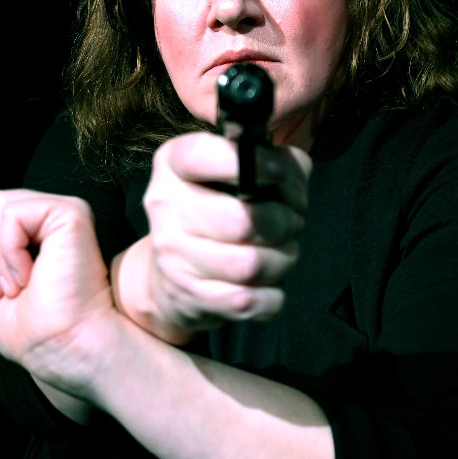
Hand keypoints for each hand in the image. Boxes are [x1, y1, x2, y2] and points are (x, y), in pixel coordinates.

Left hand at [0, 190, 119, 397]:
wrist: (63, 347)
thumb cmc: (36, 331)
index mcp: (37, 232)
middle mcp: (53, 217)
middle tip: (2, 291)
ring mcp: (64, 212)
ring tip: (16, 286)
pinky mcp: (71, 214)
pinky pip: (11, 213)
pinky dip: (7, 250)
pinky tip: (29, 276)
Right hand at [118, 132, 310, 340]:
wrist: (175, 274)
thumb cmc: (221, 210)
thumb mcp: (246, 173)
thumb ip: (279, 161)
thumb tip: (292, 174)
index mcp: (173, 165)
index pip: (201, 156)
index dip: (251, 164)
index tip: (278, 173)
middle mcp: (165, 207)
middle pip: (242, 221)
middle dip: (284, 223)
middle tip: (290, 224)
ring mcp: (173, 256)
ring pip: (251, 265)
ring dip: (283, 259)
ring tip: (282, 252)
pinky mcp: (190, 297)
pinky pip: (252, 302)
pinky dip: (273, 295)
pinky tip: (269, 284)